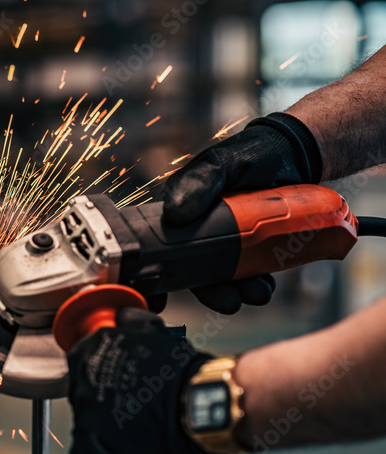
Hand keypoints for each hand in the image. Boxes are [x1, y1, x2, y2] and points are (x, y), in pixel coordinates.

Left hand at [66, 308, 224, 453]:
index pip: (80, 360)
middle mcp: (80, 376)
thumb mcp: (151, 329)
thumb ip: (128, 320)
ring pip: (85, 418)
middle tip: (130, 403)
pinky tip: (126, 443)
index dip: (100, 372)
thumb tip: (121, 314)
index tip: (117, 380)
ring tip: (135, 424)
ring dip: (105, 423)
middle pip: (82, 389)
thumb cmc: (177, 367)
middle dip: (103, 397)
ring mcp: (83, 408)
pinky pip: (86, 446)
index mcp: (89, 349)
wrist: (194, 402)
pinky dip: (103, 448)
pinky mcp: (90, 438)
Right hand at [158, 112, 322, 313]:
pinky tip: (265, 283)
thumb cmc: (253, 153)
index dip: (158, 275)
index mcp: (179, 212)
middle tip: (231, 300)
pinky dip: (255, 284)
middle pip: (193, 271)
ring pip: (221, 277)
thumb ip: (199, 182)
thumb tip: (174, 213)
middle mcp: (196, 229)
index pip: (161, 247)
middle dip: (212, 292)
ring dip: (237, 291)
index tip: (163, 298)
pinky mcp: (248, 248)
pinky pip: (246, 273)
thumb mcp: (223, 163)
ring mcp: (224, 241)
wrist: (296, 156)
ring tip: (259, 292)